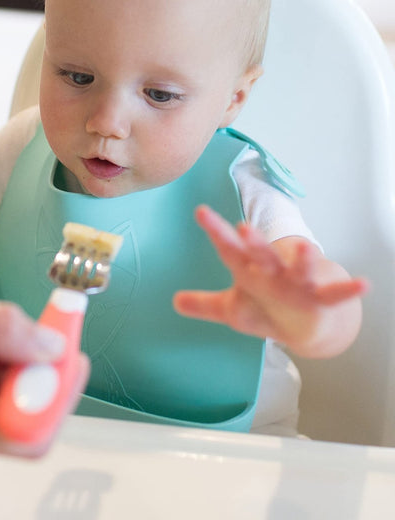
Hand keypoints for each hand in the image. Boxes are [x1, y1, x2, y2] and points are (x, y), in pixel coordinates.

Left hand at [173, 205, 366, 357]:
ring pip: (299, 269)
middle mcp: (272, 271)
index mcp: (248, 270)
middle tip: (243, 227)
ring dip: (302, 260)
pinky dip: (348, 291)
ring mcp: (296, 283)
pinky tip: (363, 284)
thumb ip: (204, 304)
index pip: (228, 248)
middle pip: (261, 255)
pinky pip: (334, 295)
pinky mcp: (318, 300)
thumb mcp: (231, 309)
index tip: (201, 212)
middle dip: (253, 243)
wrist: (300, 325)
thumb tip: (174, 302)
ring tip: (305, 248)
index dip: (215, 231)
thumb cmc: (266, 308)